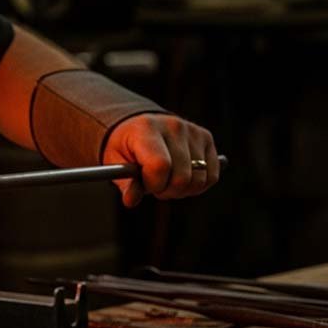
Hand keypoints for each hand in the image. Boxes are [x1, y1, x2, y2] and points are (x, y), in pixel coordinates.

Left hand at [103, 113, 220, 207]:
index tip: (145, 184)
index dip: (153, 184)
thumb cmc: (127, 146)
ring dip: (182, 190)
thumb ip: (125, 182)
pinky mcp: (207, 138)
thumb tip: (131, 200)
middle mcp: (173, 126)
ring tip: (167, 180)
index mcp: (147, 129)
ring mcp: (193, 131)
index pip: (160, 166)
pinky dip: (197, 186)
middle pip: (182, 177)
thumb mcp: (116, 161)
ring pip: (198, 180)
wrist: (140, 126)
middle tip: (155, 184)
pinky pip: (211, 176)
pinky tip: (182, 178)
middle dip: (166, 190)